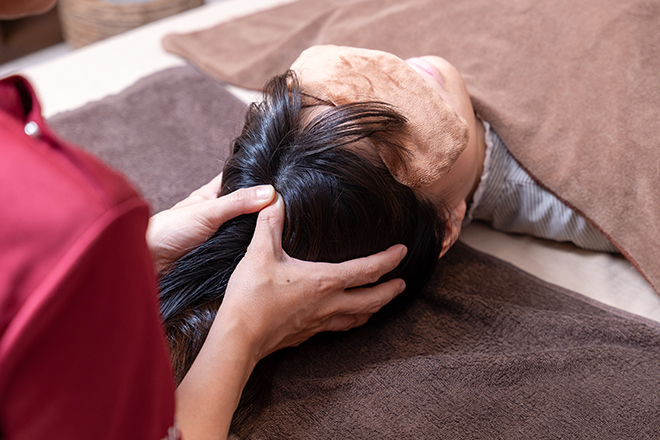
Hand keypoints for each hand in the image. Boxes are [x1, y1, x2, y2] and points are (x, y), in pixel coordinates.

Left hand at [146, 173, 275, 272]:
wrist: (153, 261)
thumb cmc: (170, 230)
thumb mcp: (208, 212)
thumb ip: (238, 202)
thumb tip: (270, 192)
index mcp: (213, 195)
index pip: (239, 178)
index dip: (257, 175)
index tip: (281, 175)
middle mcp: (219, 213)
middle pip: (248, 206)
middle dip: (265, 206)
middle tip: (291, 206)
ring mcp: (222, 233)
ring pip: (247, 228)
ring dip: (260, 229)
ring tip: (287, 226)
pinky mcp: (222, 253)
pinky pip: (243, 247)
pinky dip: (254, 246)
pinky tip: (269, 245)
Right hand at [175, 193, 406, 439]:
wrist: (238, 338)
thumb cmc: (251, 296)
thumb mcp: (259, 253)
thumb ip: (270, 224)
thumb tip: (274, 199)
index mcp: (324, 281)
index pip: (367, 270)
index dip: (388, 260)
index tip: (402, 252)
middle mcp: (328, 304)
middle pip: (371, 300)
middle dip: (390, 291)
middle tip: (402, 283)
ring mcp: (318, 323)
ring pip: (357, 318)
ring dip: (373, 309)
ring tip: (379, 304)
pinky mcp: (305, 335)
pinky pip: (336, 329)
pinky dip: (348, 321)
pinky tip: (342, 319)